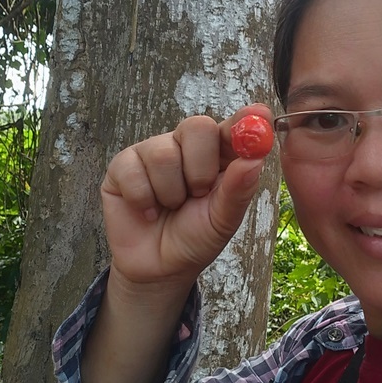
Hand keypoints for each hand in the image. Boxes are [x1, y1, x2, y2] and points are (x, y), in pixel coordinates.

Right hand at [100, 104, 273, 289]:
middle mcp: (187, 147)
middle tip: (198, 194)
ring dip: (170, 191)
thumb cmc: (195, 238)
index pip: (235, 127)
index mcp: (219, 156)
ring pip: (163, 153)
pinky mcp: (123, 165)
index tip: (259, 114)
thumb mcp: (223, 221)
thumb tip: (255, 159)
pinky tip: (146, 211)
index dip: (246, 120)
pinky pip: (133, 170)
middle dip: (201, 166)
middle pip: (198, 126)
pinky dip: (143, 198)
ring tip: (170, 207)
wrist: (158, 268)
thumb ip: (239, 190)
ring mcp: (153, 152)